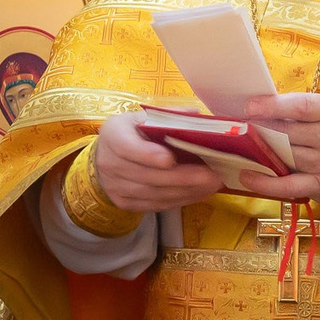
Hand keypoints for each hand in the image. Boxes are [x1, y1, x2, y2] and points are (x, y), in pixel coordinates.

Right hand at [89, 112, 224, 213]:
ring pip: (155, 194)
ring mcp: (115, 187)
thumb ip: (168, 116)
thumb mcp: (144, 117)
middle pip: (148, 176)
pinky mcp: (124, 203)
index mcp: (113, 135)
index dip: (149, 155)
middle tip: (211, 176)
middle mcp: (110, 163)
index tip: (171, 159)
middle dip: (183, 177)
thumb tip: (194, 114)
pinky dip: (180, 200)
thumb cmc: (132, 132)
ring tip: (212, 185)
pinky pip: (155, 205)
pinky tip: (199, 193)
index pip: (127, 148)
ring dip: (187, 191)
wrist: (106, 157)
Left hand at [231, 92, 319, 207]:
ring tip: (240, 145)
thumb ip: (303, 111)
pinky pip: (288, 185)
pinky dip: (265, 182)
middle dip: (261, 128)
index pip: (302, 106)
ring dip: (260, 151)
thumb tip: (262, 106)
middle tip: (238, 125)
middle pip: (289, 131)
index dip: (273, 105)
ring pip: (285, 155)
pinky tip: (248, 176)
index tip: (250, 106)